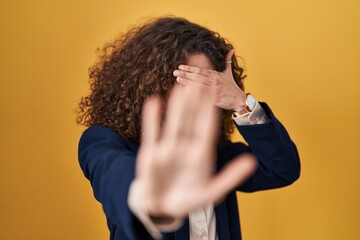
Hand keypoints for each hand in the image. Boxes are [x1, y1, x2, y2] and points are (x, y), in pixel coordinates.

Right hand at [136, 83, 256, 218]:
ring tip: (181, 84)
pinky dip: (152, 118)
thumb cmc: (188, 199)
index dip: (211, 106)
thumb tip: (252, 160)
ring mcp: (168, 148)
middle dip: (196, 95)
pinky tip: (154, 101)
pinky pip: (152, 132)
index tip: (215, 86)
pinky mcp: (151, 154)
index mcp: (202, 153)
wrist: (163, 207)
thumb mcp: (212, 192)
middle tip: (199, 74)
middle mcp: (185, 146)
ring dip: (177, 103)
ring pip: (174, 121)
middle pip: (192, 116)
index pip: (208, 125)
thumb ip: (231, 176)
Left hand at [173, 49, 246, 111]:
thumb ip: (228, 60)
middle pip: (197, 76)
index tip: (180, 66)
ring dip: (187, 82)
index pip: (200, 70)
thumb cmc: (232, 86)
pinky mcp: (214, 100)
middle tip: (175, 71)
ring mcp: (214, 91)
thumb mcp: (229, 73)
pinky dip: (193, 94)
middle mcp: (214, 81)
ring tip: (178, 78)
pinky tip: (185, 92)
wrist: (239, 99)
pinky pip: (202, 96)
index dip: (190, 68)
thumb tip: (232, 49)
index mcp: (216, 75)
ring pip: (198, 85)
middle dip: (185, 73)